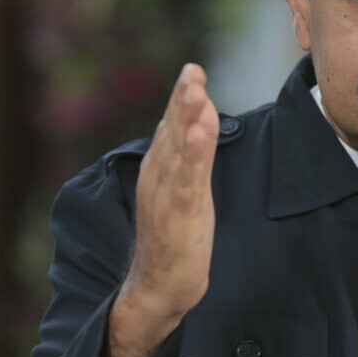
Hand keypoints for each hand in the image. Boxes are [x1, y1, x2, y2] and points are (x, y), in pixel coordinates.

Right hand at [108, 63, 218, 356]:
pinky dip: (191, 157)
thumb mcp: (186, 190)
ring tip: (196, 92)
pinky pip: (186, 181)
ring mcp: (166, 195)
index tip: (194, 71)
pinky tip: (197, 136)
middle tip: (193, 70)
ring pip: (178, 150)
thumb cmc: (175, 236)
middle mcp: (157, 177)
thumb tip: (199, 120)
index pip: (170, 126)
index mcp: (158, 169)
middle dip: (183, 99)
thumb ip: (192, 156)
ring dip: (186, 120)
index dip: (182, 98)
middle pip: (171, 131)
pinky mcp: (179, 215)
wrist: (159, 286)